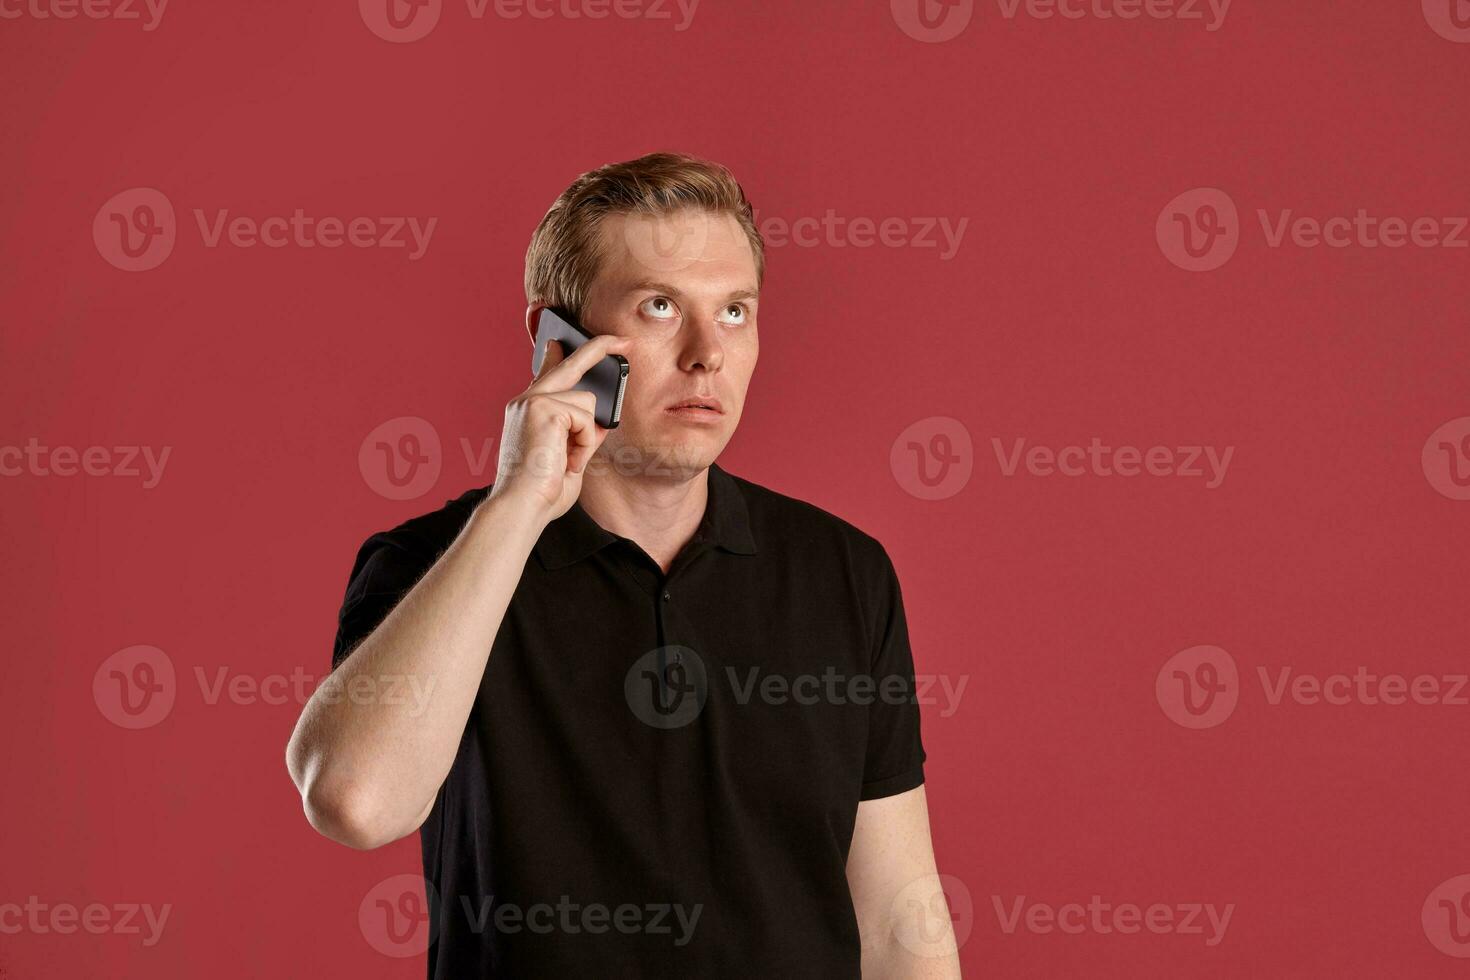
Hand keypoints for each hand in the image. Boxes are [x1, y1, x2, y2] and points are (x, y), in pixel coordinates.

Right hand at [487, 332, 633, 522]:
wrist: (521, 507)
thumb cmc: (542, 493)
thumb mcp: (569, 459)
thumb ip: (582, 436)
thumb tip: (603, 421)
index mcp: (528, 413)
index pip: (545, 375)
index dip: (555, 355)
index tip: (557, 341)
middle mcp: (526, 402)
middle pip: (569, 364)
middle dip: (598, 348)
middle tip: (622, 341)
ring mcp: (533, 401)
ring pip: (588, 401)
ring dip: (587, 436)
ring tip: (569, 461)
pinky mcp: (543, 407)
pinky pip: (586, 417)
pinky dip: (585, 442)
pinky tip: (568, 460)